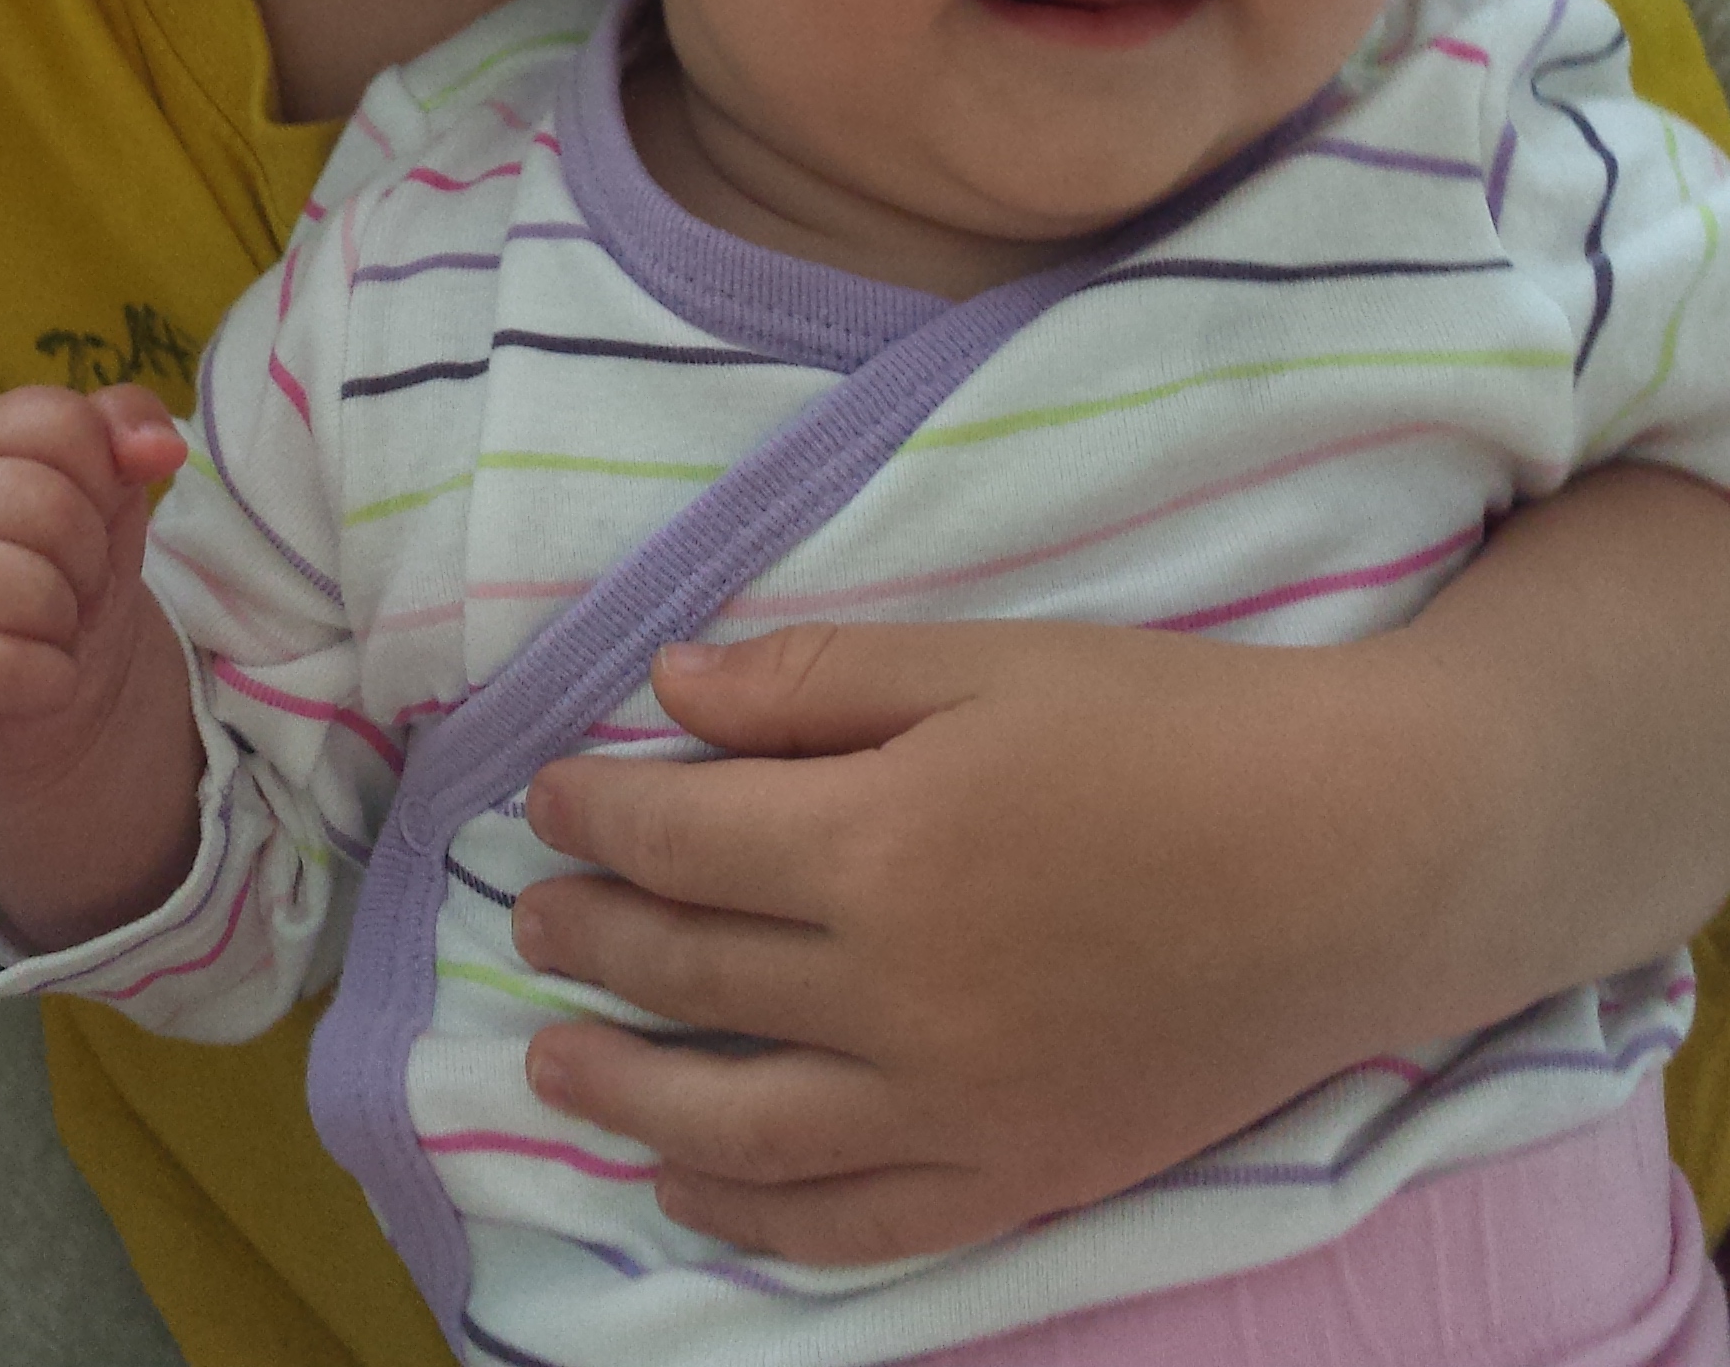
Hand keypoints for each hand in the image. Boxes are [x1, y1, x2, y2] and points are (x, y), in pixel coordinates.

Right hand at [0, 384, 202, 949]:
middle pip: (47, 504)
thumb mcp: (113, 496)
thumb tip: (152, 440)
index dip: (100, 474)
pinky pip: (1, 661)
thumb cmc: (79, 577)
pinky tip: (31, 684)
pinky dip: (44, 680)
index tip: (97, 511)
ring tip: (51, 635)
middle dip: (88, 557)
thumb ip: (126, 435)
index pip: (54, 421)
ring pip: (26, 582)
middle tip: (72, 593)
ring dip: (67, 621)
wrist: (46, 707)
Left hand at [512, 618, 1417, 1264]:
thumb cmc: (1173, 731)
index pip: (682, 837)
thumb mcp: (988, 659)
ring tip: (554, 1061)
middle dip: (589, 938)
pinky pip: (847, 1225)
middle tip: (531, 911)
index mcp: (881, 844)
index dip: (596, 811)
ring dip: (622, 1092)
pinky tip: (684, 1181)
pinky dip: (747, 1214)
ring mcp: (954, 1107)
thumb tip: (668, 686)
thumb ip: (818, 680)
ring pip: (735, 1126)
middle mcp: (896, 995)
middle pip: (690, 975)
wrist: (1353, 862)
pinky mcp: (1016, 1175)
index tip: (548, 793)